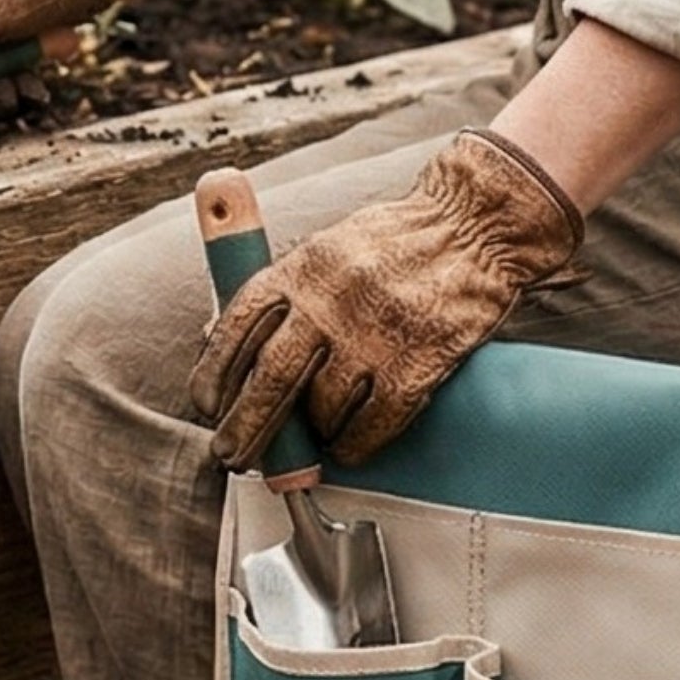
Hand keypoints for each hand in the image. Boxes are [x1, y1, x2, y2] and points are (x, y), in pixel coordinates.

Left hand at [192, 129, 583, 468]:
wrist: (474, 225)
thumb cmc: (394, 242)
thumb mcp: (325, 249)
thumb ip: (280, 293)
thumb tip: (218, 342)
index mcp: (301, 268)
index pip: (237, 328)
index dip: (213, 374)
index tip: (206, 406)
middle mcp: (330, 300)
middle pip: (272, 379)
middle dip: (246, 427)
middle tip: (234, 455)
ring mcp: (375, 332)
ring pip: (323, 408)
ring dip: (311, 433)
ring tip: (312, 439)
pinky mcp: (419, 360)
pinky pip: (374, 422)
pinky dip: (355, 444)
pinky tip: (347, 447)